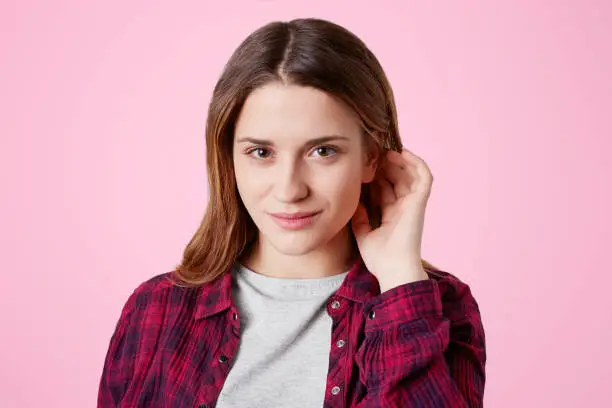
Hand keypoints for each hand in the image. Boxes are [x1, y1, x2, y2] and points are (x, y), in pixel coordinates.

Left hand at [351, 147, 432, 291]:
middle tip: (372, 152)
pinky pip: (424, 177)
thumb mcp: (363, 234)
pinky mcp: (420, 202)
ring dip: (399, 161)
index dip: (376, 176)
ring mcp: (413, 204)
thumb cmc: (380, 259)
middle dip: (385, 165)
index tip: (363, 164)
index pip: (384, 189)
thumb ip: (359, 217)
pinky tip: (401, 153)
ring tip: (385, 151)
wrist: (393, 270)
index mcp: (391, 215)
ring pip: (410, 174)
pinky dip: (416, 163)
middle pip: (396, 179)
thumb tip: (354, 200)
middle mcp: (403, 208)